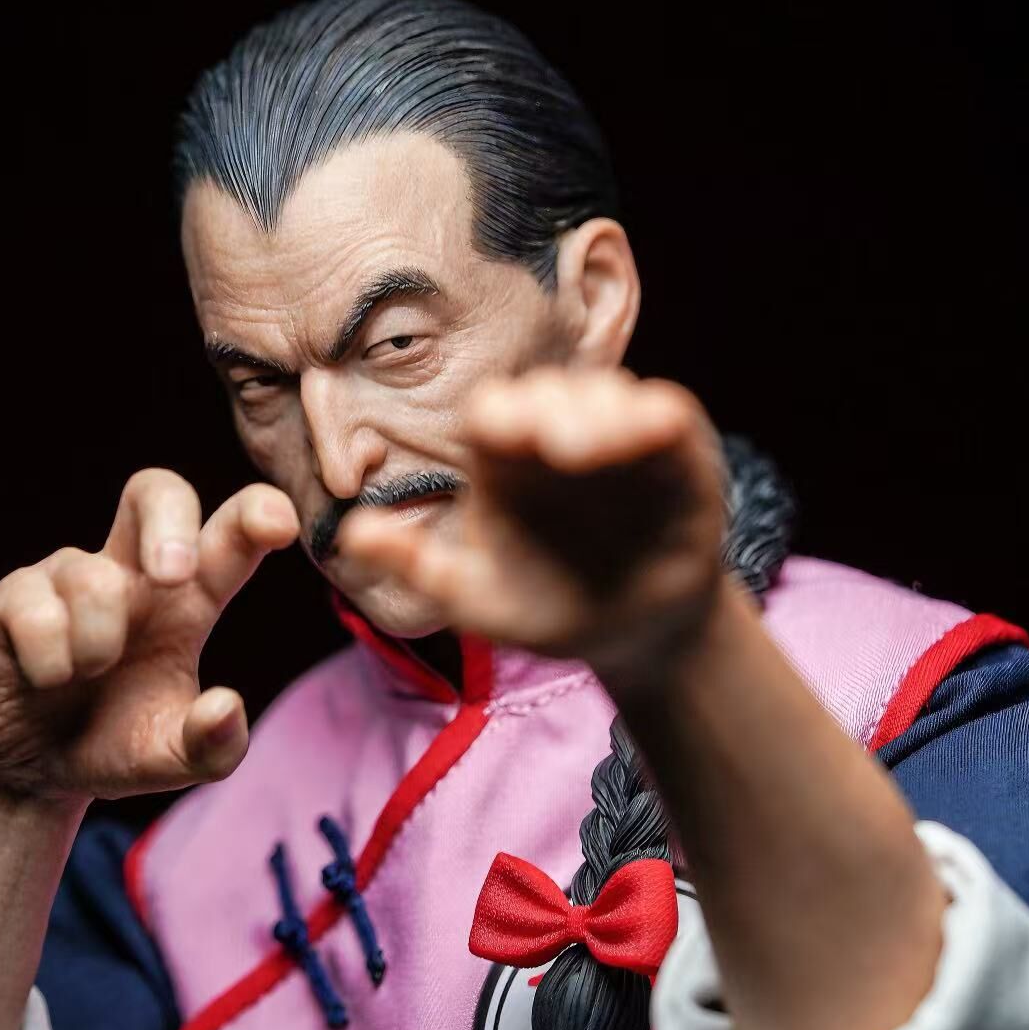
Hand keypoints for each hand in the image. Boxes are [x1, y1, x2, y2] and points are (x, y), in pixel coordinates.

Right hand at [0, 469, 298, 800]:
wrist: (31, 769)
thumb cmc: (114, 742)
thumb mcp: (173, 760)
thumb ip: (212, 745)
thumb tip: (227, 706)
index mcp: (189, 599)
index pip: (229, 534)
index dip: (256, 514)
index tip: (280, 523)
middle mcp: (132, 573)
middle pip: (154, 490)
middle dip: (169, 522)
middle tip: (174, 577)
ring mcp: (70, 577)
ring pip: (92, 577)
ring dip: (96, 643)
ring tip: (88, 675)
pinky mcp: (14, 597)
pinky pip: (35, 611)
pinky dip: (49, 661)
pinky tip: (47, 680)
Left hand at [337, 367, 729, 682]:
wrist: (633, 633)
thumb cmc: (546, 606)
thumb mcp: (476, 599)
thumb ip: (418, 567)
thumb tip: (351, 537)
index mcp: (504, 459)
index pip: (494, 412)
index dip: (499, 415)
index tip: (497, 432)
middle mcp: (557, 433)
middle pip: (549, 395)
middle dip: (549, 412)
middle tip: (552, 444)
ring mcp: (618, 437)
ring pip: (607, 397)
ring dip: (601, 415)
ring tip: (590, 449)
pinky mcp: (676, 451)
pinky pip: (667, 416)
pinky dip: (658, 418)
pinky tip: (652, 430)